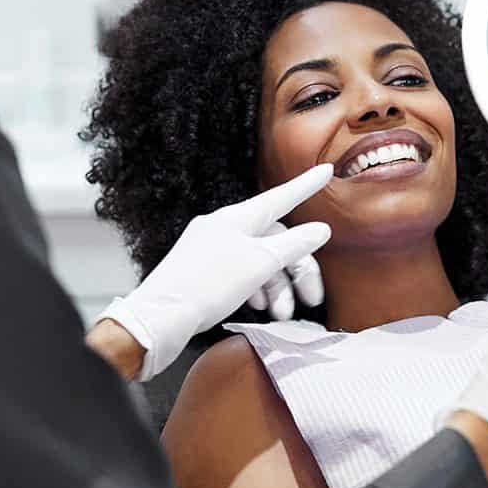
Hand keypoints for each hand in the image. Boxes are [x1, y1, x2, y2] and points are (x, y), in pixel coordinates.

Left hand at [99, 165, 333, 379]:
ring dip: (276, 288)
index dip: (305, 186)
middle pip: (274, 240)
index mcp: (237, 218)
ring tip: (281, 314)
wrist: (161, 317)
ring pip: (258, 261)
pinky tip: (260, 308)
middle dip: (296, 270)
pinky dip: (256, 289)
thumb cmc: (209, 284)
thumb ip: (293, 245)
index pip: (280, 198)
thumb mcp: (260, 263)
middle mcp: (224, 228)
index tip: (325, 171)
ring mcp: (212, 250)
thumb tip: (321, 229)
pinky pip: (240, 274)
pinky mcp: (203, 273)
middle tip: (311, 299)